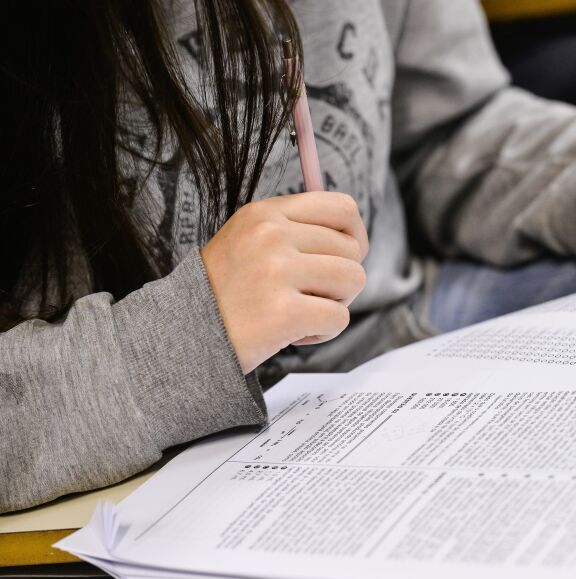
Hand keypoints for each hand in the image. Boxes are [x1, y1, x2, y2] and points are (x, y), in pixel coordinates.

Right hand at [201, 192, 368, 373]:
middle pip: (352, 250)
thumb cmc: (225, 292)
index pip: (342, 208)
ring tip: (302, 312)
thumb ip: (295, 230)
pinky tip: (294, 333)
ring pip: (353, 280)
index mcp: (265, 214)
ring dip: (336, 304)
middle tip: (310, 296)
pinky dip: (323, 333)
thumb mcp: (249, 240)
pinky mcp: (283, 313)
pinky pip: (339, 318)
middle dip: (341, 279)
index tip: (345, 257)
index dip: (356, 235)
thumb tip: (354, 237)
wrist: (181, 335)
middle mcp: (271, 236)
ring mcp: (277, 272)